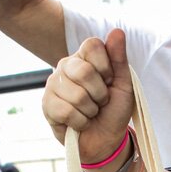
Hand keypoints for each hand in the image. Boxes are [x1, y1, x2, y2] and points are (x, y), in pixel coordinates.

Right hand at [43, 30, 134, 163]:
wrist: (105, 140)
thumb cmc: (114, 110)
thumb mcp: (124, 85)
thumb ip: (119, 59)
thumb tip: (117, 31)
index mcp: (85, 57)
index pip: (92, 45)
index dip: (106, 67)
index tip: (110, 81)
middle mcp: (66, 66)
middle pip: (84, 70)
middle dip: (100, 93)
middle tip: (100, 101)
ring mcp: (54, 84)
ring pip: (77, 95)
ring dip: (91, 110)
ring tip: (90, 112)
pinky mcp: (47, 104)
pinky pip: (66, 111)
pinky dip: (80, 122)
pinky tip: (80, 122)